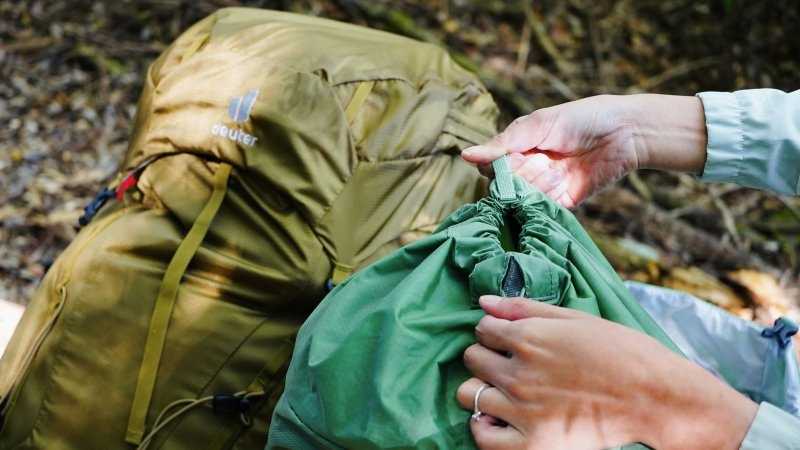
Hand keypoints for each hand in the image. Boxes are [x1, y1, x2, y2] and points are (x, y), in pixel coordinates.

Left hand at [456, 296, 757, 449]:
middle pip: (472, 358)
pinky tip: (503, 419)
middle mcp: (519, 372)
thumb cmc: (624, 353)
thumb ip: (525, 308)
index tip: (509, 340)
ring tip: (505, 393)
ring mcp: (522, 410)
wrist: (658, 400)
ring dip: (482, 390)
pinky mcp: (532, 444)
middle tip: (511, 366)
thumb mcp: (576, 319)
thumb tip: (485, 301)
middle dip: (487, 357)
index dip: (494, 332)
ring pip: (468, 394)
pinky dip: (486, 427)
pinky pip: (482, 435)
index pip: (482, 328)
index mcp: (529, 337)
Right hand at [462, 94, 706, 207]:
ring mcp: (544, 188)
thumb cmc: (580, 119)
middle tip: (542, 159)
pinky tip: (562, 179)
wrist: (622, 132)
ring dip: (539, 183)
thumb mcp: (537, 125)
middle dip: (521, 174)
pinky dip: (548, 198)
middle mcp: (527, 170)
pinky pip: (543, 210)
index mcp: (518, 149)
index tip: (512, 156)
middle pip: (505, 186)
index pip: (490, 168)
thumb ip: (501, 144)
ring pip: (523, 199)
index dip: (497, 166)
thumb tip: (466, 155)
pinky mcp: (563, 202)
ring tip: (558, 167)